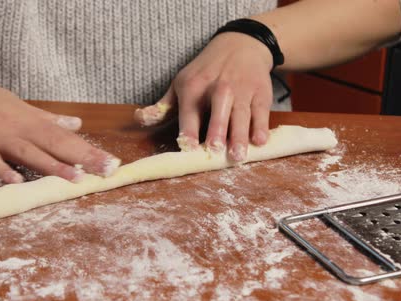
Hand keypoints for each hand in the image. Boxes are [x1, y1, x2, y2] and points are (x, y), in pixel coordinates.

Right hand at [0, 62, 119, 182]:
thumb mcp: (15, 104)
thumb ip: (45, 118)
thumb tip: (75, 124)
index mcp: (28, 117)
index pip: (64, 136)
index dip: (88, 150)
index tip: (112, 162)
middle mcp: (16, 125)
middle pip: (53, 143)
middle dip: (82, 158)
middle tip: (107, 170)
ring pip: (27, 151)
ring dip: (51, 165)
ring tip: (75, 179)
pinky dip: (2, 169)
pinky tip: (16, 181)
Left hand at [135, 32, 273, 160]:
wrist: (241, 44)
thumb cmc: (205, 72)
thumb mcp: (180, 83)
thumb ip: (161, 106)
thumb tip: (139, 119)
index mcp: (193, 88)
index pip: (190, 113)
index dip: (190, 131)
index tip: (189, 147)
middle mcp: (218, 88)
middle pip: (218, 112)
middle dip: (217, 131)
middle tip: (216, 150)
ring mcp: (241, 90)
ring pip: (241, 115)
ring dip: (240, 136)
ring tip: (238, 156)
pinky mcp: (260, 93)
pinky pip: (261, 112)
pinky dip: (260, 127)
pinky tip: (259, 141)